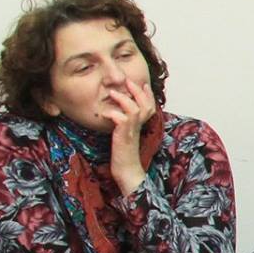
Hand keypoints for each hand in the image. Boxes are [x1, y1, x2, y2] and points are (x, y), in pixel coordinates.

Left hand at [96, 77, 156, 192]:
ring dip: (124, 99)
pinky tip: (104, 113)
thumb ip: (124, 125)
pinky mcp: (124, 137)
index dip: (147, 94)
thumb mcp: (125, 136)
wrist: (126, 171)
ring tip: (112, 92)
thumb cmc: (124, 156)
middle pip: (146, 105)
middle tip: (129, 81)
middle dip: (138, 91)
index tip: (142, 84)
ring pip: (135, 110)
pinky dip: (113, 114)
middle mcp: (139, 127)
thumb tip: (117, 115)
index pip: (149, 106)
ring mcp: (132, 132)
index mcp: (140, 126)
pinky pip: (122, 121)